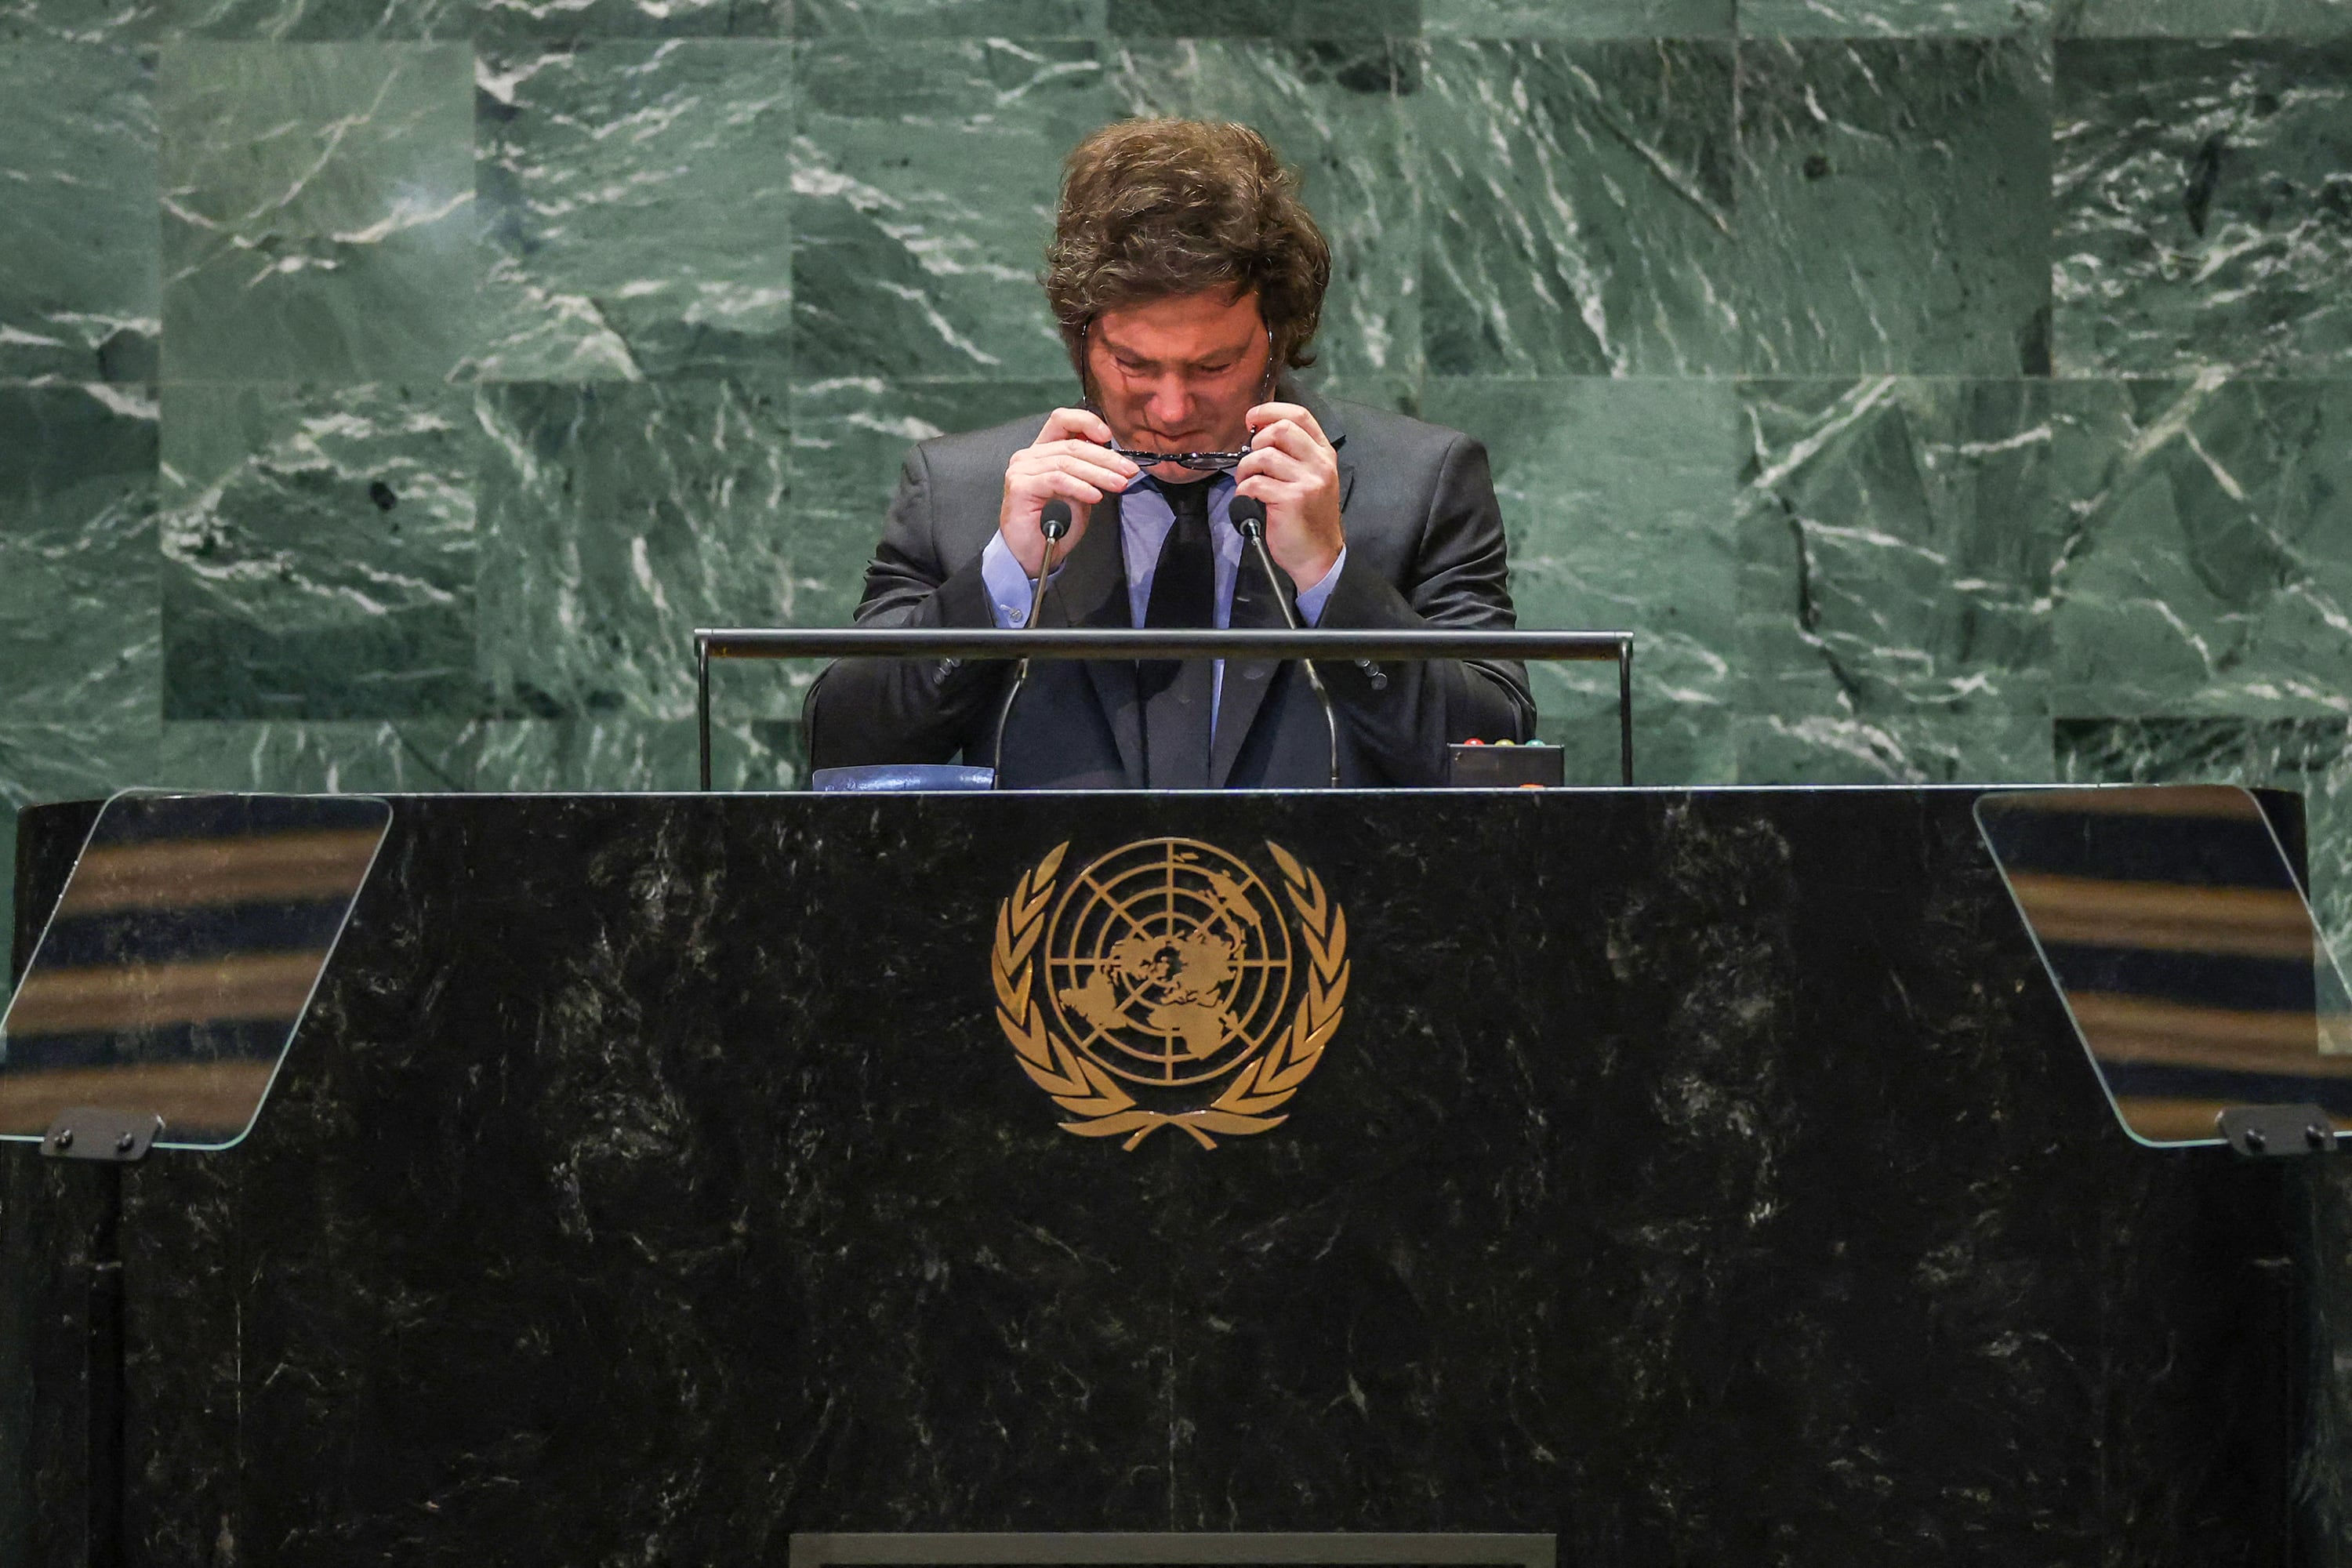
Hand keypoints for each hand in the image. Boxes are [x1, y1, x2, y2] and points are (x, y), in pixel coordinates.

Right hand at [998, 407, 1138, 576]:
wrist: (1031, 555)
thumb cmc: (1054, 525)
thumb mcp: (1079, 492)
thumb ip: (1089, 472)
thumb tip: (1114, 460)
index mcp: (1042, 451)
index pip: (1063, 420)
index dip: (1087, 422)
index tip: (1110, 437)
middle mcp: (1028, 456)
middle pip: (1072, 444)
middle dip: (1105, 458)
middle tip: (1128, 471)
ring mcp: (1021, 470)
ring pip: (1067, 462)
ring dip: (1098, 474)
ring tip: (1119, 484)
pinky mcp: (1020, 486)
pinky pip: (1057, 480)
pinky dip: (1080, 487)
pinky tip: (1095, 496)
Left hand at [1237, 402, 1342, 592]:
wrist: (1317, 555)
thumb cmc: (1308, 516)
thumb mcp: (1309, 478)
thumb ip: (1293, 453)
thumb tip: (1259, 432)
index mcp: (1324, 453)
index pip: (1300, 415)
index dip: (1271, 410)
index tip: (1252, 417)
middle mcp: (1319, 464)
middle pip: (1280, 430)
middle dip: (1256, 441)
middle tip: (1251, 460)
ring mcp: (1307, 481)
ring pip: (1264, 456)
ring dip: (1245, 467)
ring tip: (1246, 481)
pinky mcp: (1291, 500)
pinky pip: (1255, 483)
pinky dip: (1243, 488)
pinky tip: (1247, 497)